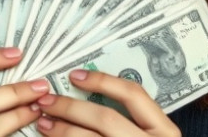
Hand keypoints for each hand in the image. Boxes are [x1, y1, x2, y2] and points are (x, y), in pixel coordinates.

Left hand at [34, 69, 179, 135]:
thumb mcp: (149, 135)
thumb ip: (128, 119)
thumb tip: (84, 92)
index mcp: (164, 131)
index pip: (133, 94)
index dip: (102, 81)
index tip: (74, 75)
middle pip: (105, 118)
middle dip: (71, 107)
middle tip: (46, 101)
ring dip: (61, 130)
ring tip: (43, 123)